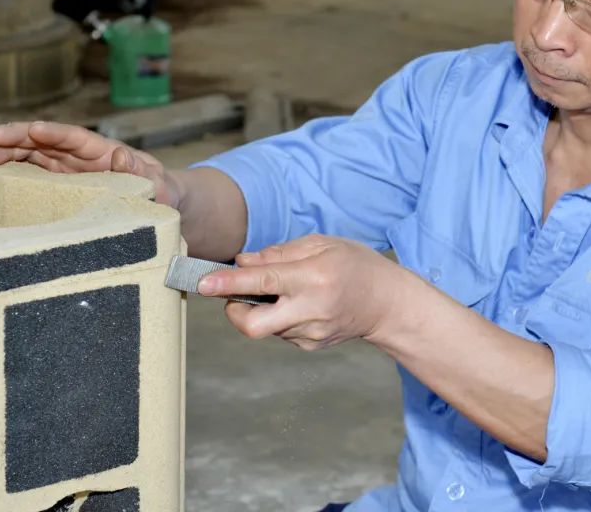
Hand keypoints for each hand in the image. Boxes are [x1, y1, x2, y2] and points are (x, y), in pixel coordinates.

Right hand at [0, 121, 182, 207]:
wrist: (161, 203)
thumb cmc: (161, 191)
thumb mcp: (159, 184)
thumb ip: (143, 172)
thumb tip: (122, 153)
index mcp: (104, 152)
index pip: (76, 138)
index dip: (54, 133)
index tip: (34, 130)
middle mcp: (81, 157)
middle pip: (46, 142)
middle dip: (20, 137)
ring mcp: (68, 170)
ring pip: (34, 156)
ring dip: (9, 154)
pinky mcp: (60, 187)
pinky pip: (33, 176)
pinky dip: (13, 174)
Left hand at [198, 235, 411, 350]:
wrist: (388, 304)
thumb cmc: (356, 266)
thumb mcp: (322, 244)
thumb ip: (279, 253)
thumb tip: (242, 263)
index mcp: (314, 278)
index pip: (263, 281)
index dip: (228, 283)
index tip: (202, 283)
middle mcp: (310, 310)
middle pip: (253, 325)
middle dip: (232, 312)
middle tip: (235, 295)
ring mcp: (310, 333)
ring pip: (265, 325)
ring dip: (262, 308)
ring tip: (286, 291)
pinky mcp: (309, 345)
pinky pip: (279, 331)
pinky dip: (279, 316)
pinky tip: (301, 305)